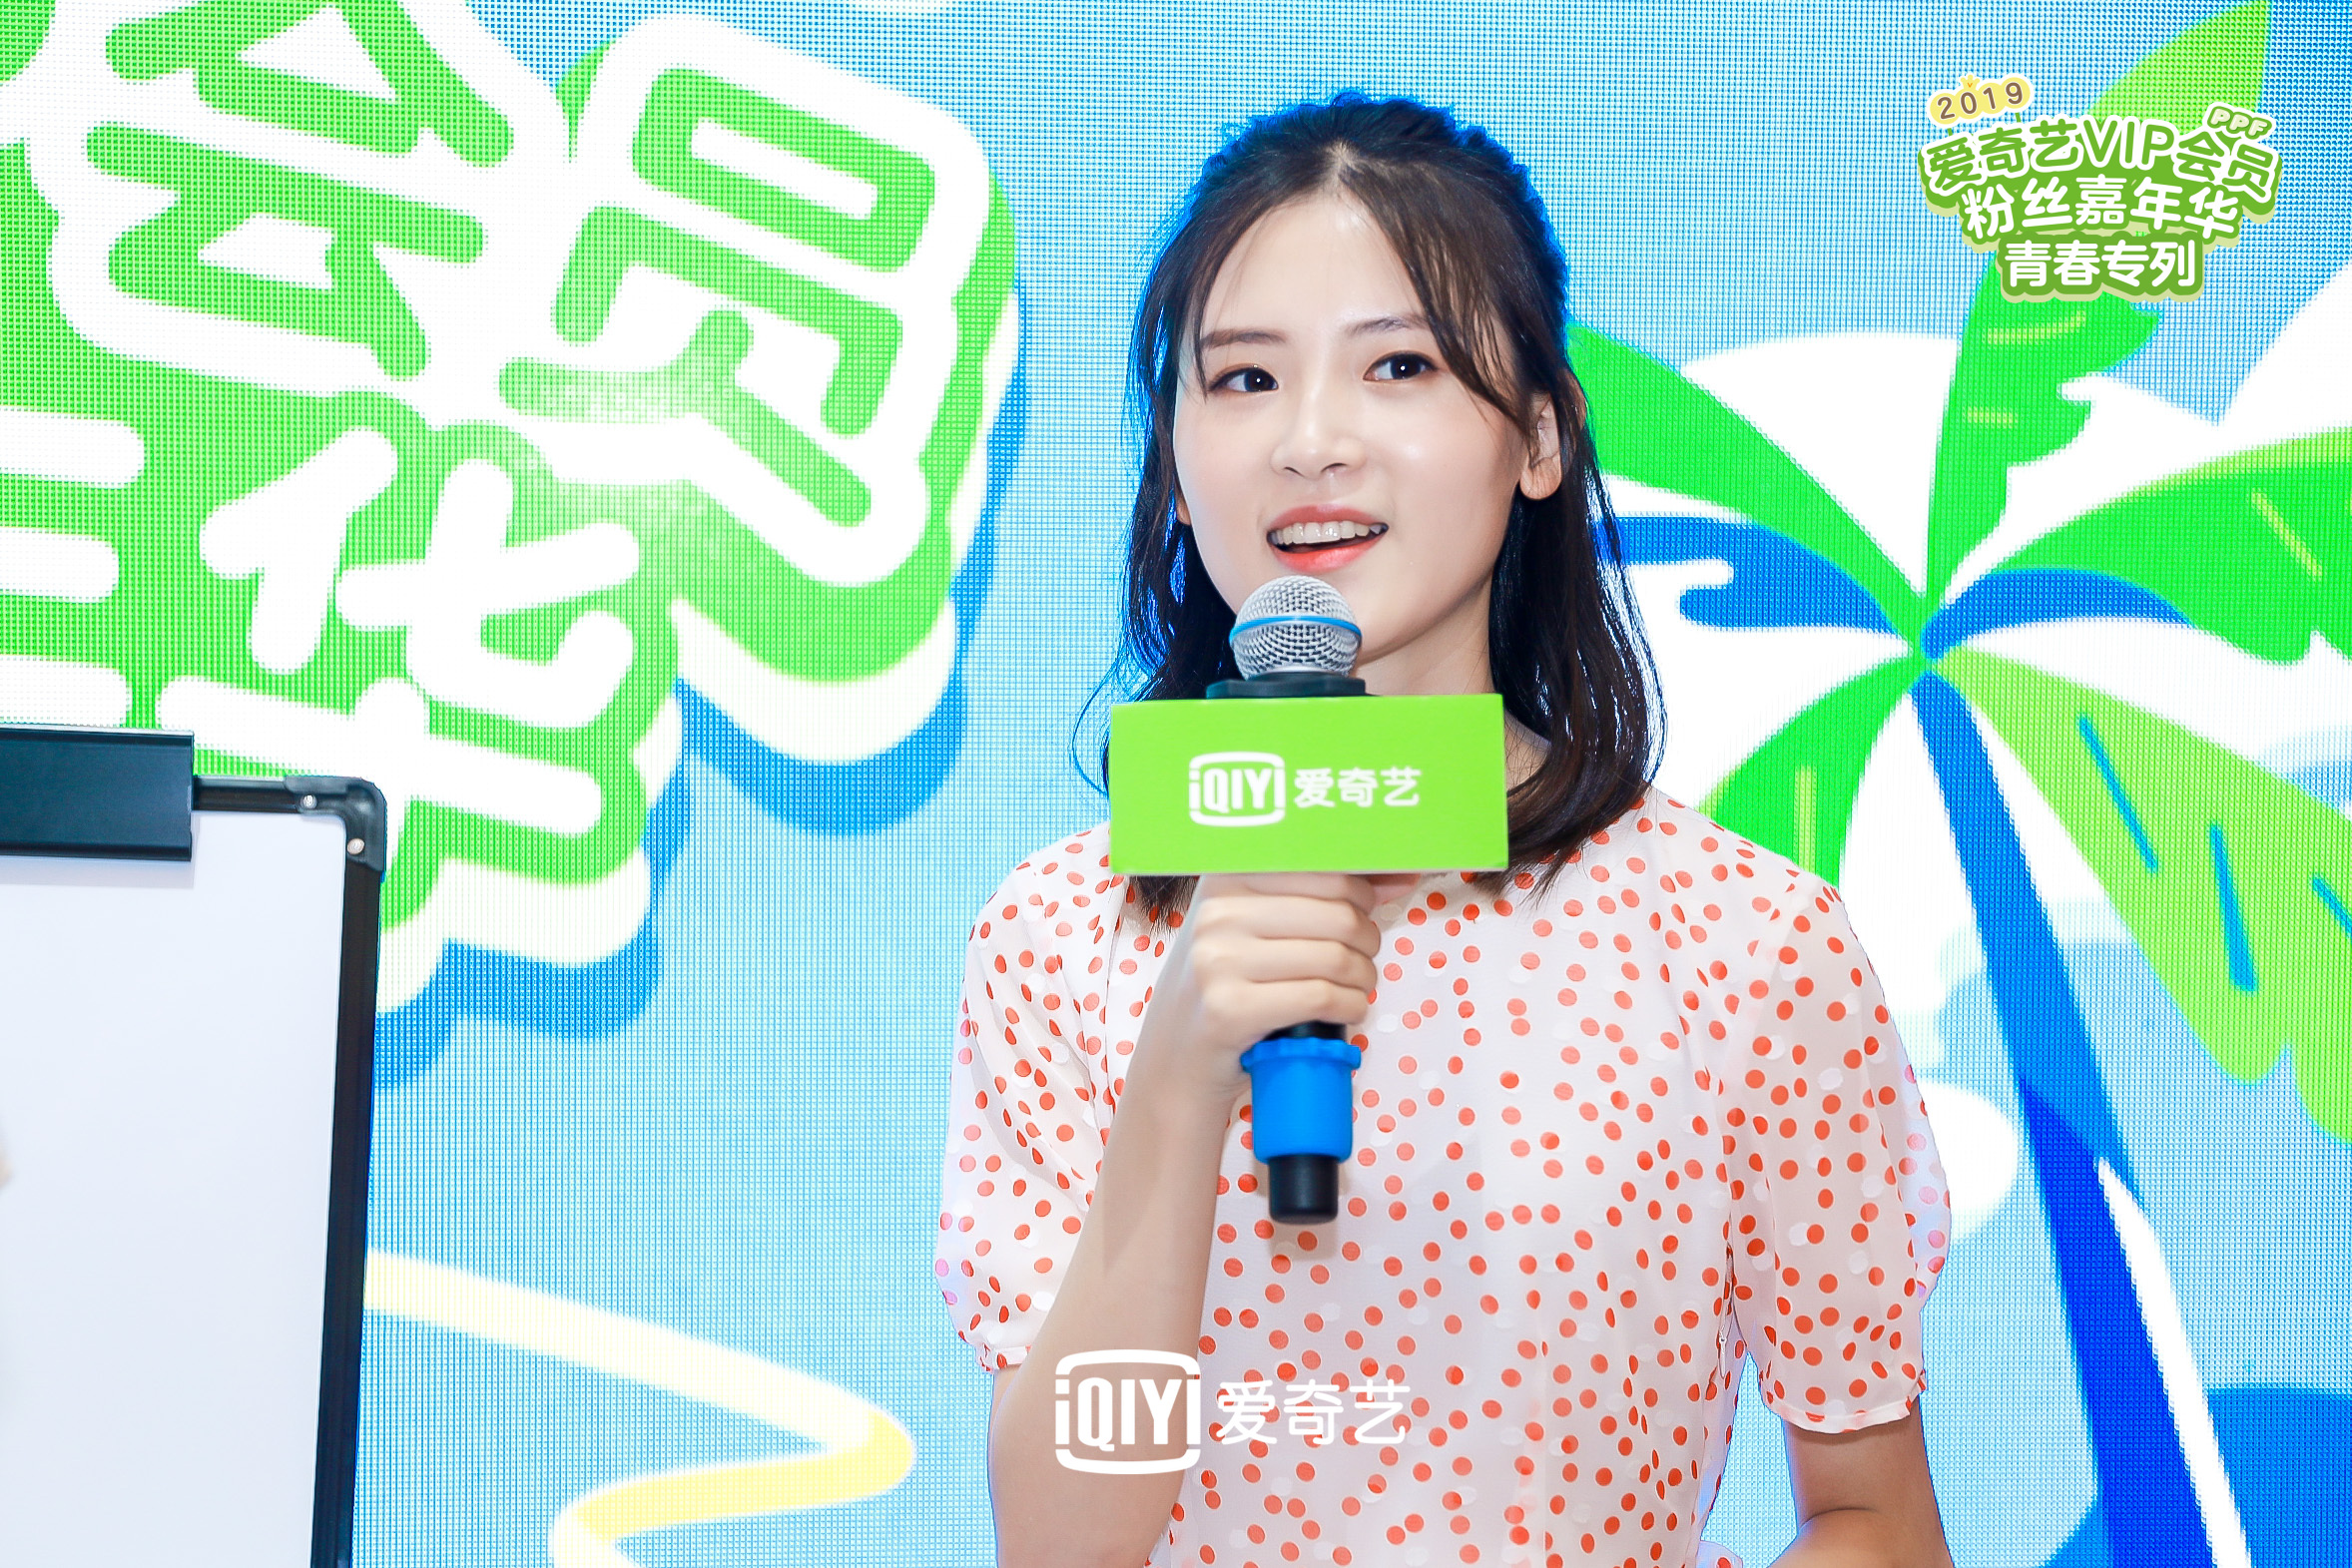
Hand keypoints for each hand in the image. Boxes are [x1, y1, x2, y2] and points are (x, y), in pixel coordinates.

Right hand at [1128, 873, 1383, 1116]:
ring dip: (1363, 979)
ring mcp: (1218, 961)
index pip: (1323, 867)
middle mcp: (1217, 913)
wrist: (1176, 1057)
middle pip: (1338, 913)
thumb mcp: (1253, 927)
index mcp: (1226, 878)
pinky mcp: (1230, 1010)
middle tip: (1362, 958)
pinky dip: (1350, 1007)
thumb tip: (1397, 876)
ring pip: (1335, 958)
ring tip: (1355, 988)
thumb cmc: (1226, 985)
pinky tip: (1345, 1012)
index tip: (1375, 907)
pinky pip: (1321, 998)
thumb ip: (1315, 896)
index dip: (1364, 890)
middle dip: (1368, 940)